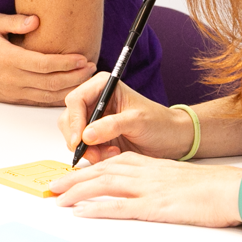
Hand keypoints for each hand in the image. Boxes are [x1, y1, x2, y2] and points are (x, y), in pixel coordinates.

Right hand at [0, 13, 96, 105]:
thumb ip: (14, 21)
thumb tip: (36, 20)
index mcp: (8, 59)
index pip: (43, 64)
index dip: (65, 63)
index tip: (82, 58)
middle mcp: (12, 79)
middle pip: (50, 82)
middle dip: (75, 77)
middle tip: (91, 69)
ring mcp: (12, 92)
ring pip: (47, 96)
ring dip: (70, 89)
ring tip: (86, 80)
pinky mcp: (12, 99)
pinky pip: (38, 101)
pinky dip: (56, 99)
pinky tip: (70, 92)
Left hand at [49, 151, 241, 228]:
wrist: (233, 190)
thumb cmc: (211, 187)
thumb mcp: (175, 178)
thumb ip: (155, 181)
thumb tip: (139, 191)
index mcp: (149, 165)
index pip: (109, 163)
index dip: (86, 170)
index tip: (69, 178)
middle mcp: (145, 172)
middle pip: (100, 172)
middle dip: (73, 179)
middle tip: (53, 188)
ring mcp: (149, 188)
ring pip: (104, 185)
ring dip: (77, 192)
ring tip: (58, 198)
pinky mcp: (156, 206)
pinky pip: (120, 206)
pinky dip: (97, 208)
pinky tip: (81, 212)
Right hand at [58, 73, 195, 163]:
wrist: (171, 139)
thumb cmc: (160, 123)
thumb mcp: (138, 121)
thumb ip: (112, 125)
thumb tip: (87, 134)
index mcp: (104, 86)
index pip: (76, 100)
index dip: (74, 120)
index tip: (80, 140)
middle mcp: (95, 101)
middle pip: (69, 118)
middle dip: (79, 138)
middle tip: (94, 153)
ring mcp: (94, 119)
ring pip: (74, 135)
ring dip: (88, 149)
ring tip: (112, 153)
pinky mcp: (97, 136)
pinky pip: (84, 148)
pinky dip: (94, 155)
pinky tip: (112, 155)